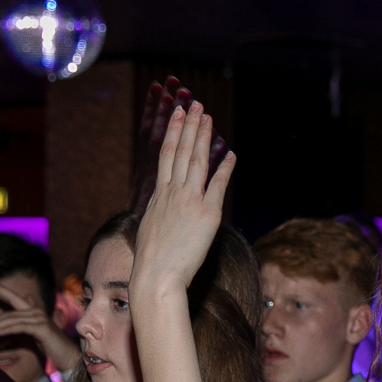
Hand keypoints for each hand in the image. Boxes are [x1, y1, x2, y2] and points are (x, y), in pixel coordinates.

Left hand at [0, 277, 79, 372]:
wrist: (70, 357)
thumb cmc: (52, 347)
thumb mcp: (36, 333)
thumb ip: (26, 322)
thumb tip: (24, 305)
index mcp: (33, 312)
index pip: (14, 298)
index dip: (0, 289)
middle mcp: (36, 312)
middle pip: (8, 313)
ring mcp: (39, 319)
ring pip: (11, 321)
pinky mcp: (42, 329)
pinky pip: (20, 328)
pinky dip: (7, 330)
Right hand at [131, 100, 236, 298]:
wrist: (156, 278)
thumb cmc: (151, 263)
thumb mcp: (149, 230)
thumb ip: (158, 213)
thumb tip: (160, 209)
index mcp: (158, 197)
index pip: (166, 156)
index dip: (173, 132)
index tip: (177, 114)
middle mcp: (172, 194)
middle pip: (181, 151)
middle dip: (188, 125)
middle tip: (194, 103)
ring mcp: (189, 202)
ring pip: (197, 161)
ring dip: (203, 136)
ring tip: (208, 116)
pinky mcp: (207, 215)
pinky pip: (218, 185)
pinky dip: (225, 167)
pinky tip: (231, 153)